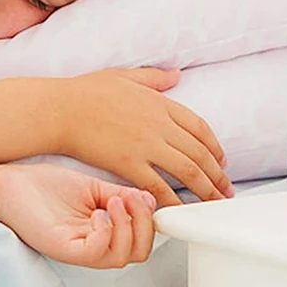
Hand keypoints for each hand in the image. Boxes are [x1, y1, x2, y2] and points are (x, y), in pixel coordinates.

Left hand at [0, 164, 157, 268]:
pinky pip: (95, 253)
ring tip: (112, 200)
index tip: (147, 197)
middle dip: (144, 225)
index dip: (151, 222)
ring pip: (120, 257)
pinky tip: (98, 212)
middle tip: (133, 198)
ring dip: (126, 226)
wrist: (10, 183)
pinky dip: (106, 232)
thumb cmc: (44, 185)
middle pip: (137, 254)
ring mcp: (78, 249)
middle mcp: (93, 244)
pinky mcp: (63, 248)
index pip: (140, 241)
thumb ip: (121, 195)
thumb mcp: (93, 187)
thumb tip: (150, 200)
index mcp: (102, 231)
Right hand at [56, 67, 232, 206]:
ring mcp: (145, 145)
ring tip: (214, 204)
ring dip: (206, 191)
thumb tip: (177, 74)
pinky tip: (180, 212)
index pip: (199, 127)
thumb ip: (154, 78)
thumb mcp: (124, 76)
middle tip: (226, 190)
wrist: (60, 109)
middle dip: (217, 175)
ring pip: (187, 172)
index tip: (221, 161)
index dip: (215, 147)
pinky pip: (158, 187)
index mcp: (159, 103)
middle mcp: (158, 124)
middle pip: (199, 152)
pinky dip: (174, 201)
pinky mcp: (128, 165)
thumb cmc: (85, 91)